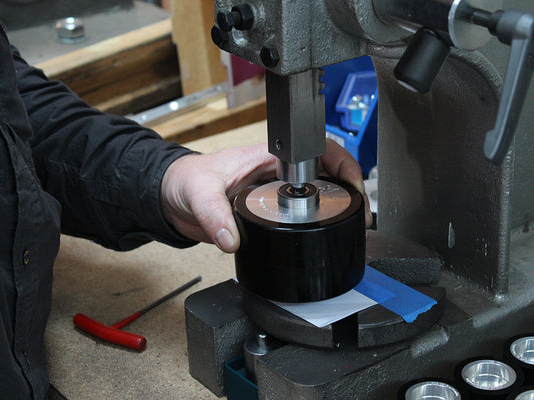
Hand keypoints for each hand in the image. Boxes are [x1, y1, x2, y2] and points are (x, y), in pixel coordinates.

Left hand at [160, 139, 371, 252]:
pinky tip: (327, 236)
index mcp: (268, 155)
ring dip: (339, 207)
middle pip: (328, 173)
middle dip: (350, 191)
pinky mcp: (271, 212)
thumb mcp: (199, 192)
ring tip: (352, 228)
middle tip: (360, 216)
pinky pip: (303, 214)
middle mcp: (278, 172)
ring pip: (319, 193)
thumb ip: (214, 216)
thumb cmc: (185, 181)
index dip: (344, 165)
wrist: (173, 199)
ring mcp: (277, 192)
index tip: (354, 188)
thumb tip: (232, 239)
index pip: (318, 150)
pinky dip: (320, 222)